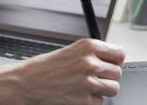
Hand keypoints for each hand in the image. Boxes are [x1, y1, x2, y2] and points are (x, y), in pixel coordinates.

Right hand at [0, 38, 124, 104]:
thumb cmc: (44, 67)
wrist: (27, 83)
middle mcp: (90, 63)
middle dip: (109, 76)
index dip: (115, 60)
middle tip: (96, 77)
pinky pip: (100, 102)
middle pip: (118, 72)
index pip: (119, 53)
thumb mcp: (69, 51)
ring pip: (114, 88)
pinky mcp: (84, 101)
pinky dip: (92, 100)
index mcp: (88, 46)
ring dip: (104, 89)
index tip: (112, 63)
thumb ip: (90, 54)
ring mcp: (88, 83)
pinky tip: (79, 94)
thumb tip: (110, 61)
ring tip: (89, 86)